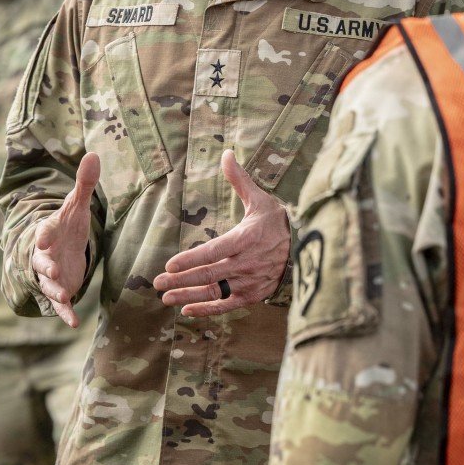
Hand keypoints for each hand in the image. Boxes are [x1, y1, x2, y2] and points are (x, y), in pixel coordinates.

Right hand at [32, 151, 100, 327]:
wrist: (56, 249)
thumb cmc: (66, 226)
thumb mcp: (75, 206)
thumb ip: (84, 183)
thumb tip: (93, 153)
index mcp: (48, 233)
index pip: (44, 232)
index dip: (44, 235)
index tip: (44, 237)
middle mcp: (46, 256)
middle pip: (42, 261)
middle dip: (46, 265)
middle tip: (52, 269)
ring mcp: (51, 275)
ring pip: (49, 284)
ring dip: (55, 289)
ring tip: (64, 295)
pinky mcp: (60, 290)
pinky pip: (60, 304)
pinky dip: (65, 313)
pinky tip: (73, 323)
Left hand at [153, 149, 289, 315]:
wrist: (306, 248)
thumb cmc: (278, 222)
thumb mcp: (260, 199)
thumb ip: (240, 179)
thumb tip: (227, 153)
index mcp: (246, 239)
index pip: (213, 251)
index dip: (190, 260)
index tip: (170, 265)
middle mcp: (247, 263)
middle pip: (209, 274)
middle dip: (180, 281)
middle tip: (157, 283)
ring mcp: (250, 282)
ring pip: (214, 292)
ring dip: (188, 296)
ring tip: (166, 298)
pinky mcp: (253, 295)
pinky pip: (227, 305)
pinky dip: (207, 310)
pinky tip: (187, 311)